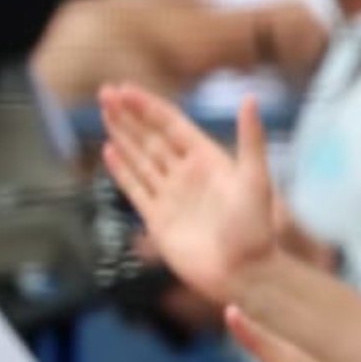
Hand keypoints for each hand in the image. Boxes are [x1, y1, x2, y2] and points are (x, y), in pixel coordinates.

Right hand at [97, 86, 284, 294]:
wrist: (243, 273)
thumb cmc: (254, 228)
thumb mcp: (256, 179)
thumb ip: (251, 139)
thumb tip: (250, 98)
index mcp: (208, 159)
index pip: (172, 125)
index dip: (148, 107)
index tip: (125, 89)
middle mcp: (186, 174)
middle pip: (151, 137)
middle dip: (129, 115)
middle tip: (105, 92)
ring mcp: (171, 196)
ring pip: (140, 159)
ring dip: (122, 136)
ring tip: (104, 113)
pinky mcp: (158, 219)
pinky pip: (135, 189)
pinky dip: (121, 171)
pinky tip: (108, 151)